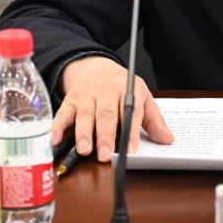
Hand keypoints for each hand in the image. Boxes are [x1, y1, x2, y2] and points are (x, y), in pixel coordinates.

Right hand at [54, 55, 172, 161]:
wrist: (96, 67)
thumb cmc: (122, 88)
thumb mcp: (142, 97)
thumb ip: (153, 120)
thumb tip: (166, 139)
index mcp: (129, 90)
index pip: (132, 111)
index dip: (132, 131)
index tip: (131, 150)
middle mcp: (107, 92)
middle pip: (107, 114)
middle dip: (105, 135)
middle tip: (105, 154)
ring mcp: (87, 95)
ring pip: (85, 114)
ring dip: (84, 133)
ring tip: (85, 150)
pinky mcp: (71, 100)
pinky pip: (63, 113)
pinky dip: (58, 127)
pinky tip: (56, 140)